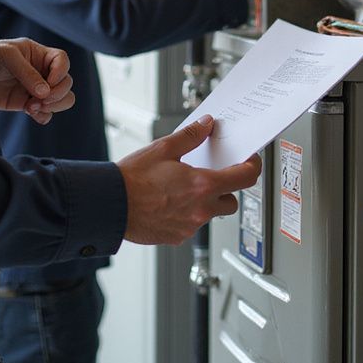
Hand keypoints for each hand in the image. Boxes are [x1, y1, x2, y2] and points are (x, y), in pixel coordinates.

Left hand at [0, 38, 74, 123]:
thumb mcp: (8, 56)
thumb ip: (27, 73)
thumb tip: (45, 92)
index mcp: (39, 54)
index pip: (62, 61)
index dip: (60, 73)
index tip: (48, 84)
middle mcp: (41, 72)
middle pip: (66, 83)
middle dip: (58, 94)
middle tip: (40, 100)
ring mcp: (34, 89)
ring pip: (61, 100)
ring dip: (53, 106)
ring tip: (32, 107)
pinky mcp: (26, 104)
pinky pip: (46, 113)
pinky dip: (44, 116)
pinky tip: (31, 114)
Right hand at [117, 116, 261, 244]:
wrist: (111, 205)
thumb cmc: (133, 179)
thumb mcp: (163, 148)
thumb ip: (190, 136)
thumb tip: (207, 125)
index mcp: (202, 185)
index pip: (244, 178)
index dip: (252, 167)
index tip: (250, 160)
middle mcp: (201, 209)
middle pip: (232, 202)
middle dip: (227, 188)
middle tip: (212, 175)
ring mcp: (189, 226)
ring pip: (210, 214)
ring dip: (205, 202)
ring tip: (182, 188)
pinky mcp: (177, 237)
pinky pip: (191, 225)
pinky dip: (187, 214)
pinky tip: (169, 202)